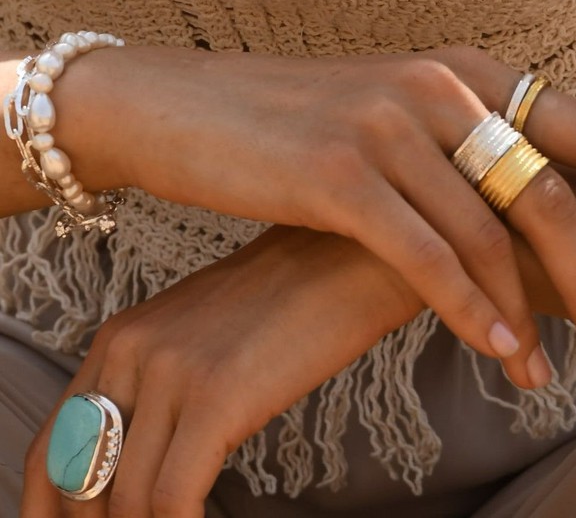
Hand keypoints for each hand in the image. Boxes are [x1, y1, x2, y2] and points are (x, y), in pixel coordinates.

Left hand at [21, 226, 422, 517]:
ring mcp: (173, 370)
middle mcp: (131, 351)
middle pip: (80, 480)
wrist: (346, 258)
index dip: (55, 509)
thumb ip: (161, 385)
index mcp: (120, 338)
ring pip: (128, 498)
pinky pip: (174, 499)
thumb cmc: (287, 298)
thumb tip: (149, 456)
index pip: (54, 448)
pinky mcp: (218, 395)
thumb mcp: (201, 333)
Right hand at [48, 45, 575, 384]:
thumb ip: (452, 149)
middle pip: (546, 188)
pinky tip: (500, 352)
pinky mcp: (337, 174)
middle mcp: (432, 86)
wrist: (182, 107)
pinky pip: (428, 255)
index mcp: (455, 69)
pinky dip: (472, 310)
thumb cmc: (285, 122)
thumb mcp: (386, 120)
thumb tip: (510, 208)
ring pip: (491, 232)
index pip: (575, 128)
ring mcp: (386, 127)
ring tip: (558, 368)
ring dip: (534, 309)